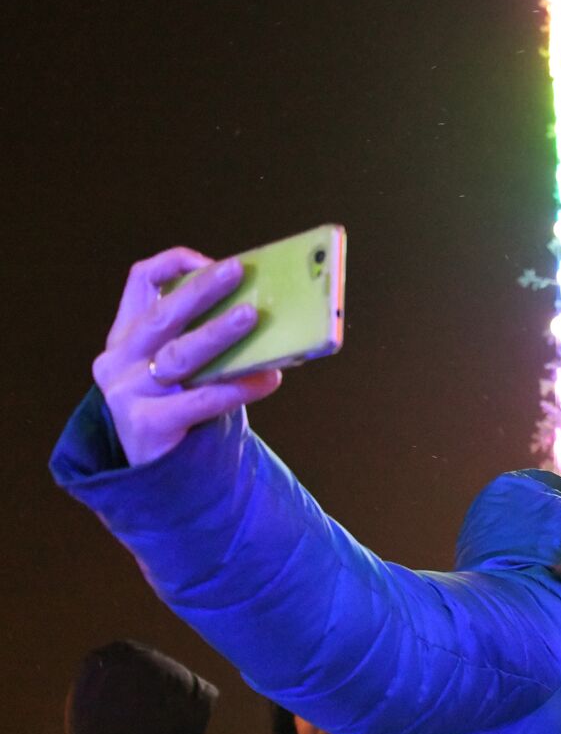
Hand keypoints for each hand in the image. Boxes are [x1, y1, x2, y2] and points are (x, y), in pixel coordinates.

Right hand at [92, 247, 282, 465]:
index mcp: (127, 334)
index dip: (174, 265)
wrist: (161, 472)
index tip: (211, 261)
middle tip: (236, 271)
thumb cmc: (181, 407)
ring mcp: (127, 392)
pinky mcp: (147, 424)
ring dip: (218, 333)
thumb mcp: (182, 366)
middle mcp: (119, 359)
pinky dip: (238, 387)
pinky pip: (201, 400)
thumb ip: (204, 338)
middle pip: (162, 315)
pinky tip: (269, 379)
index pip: (139, 281)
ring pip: (180, 355)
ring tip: (252, 316)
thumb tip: (264, 310)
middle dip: (201, 290)